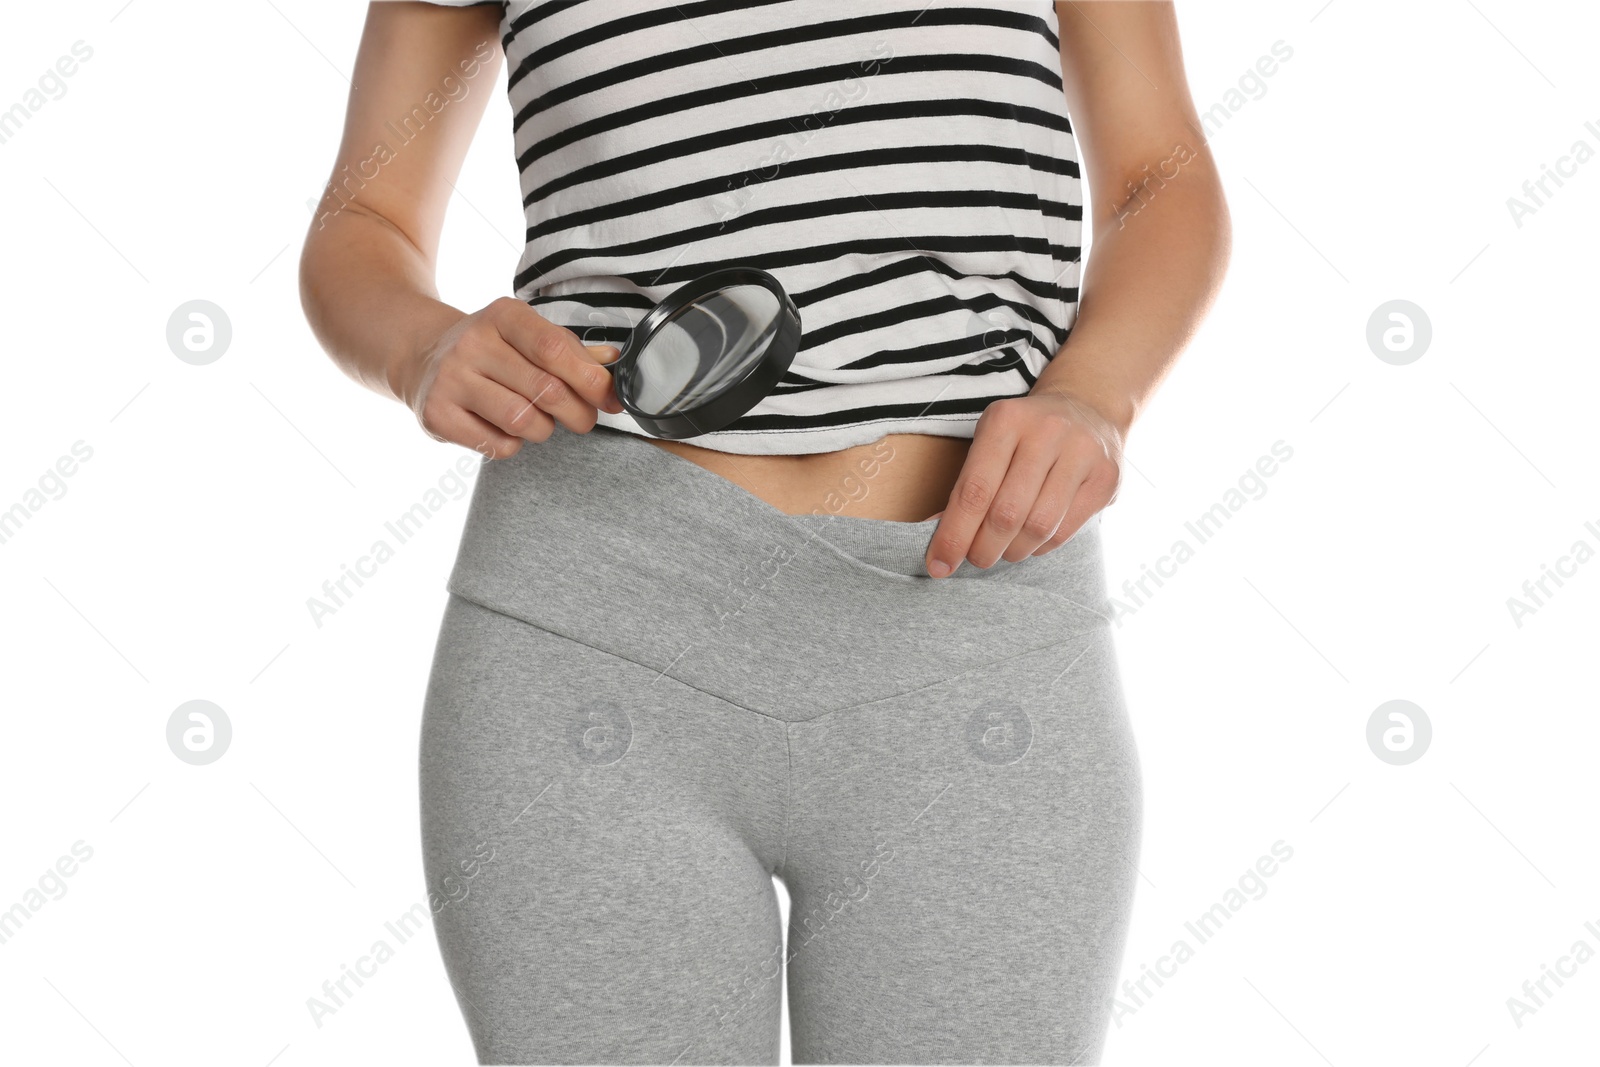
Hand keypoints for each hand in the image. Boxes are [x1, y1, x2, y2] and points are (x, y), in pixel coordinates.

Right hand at [401, 296, 623, 458]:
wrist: (422, 356)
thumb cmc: (492, 348)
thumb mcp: (528, 335)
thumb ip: (572, 351)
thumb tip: (615, 364)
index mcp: (503, 316)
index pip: (554, 349)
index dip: (590, 379)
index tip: (609, 399)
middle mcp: (472, 342)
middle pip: (546, 390)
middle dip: (578, 413)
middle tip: (582, 419)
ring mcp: (450, 379)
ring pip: (523, 421)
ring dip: (544, 429)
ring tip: (537, 419)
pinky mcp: (437, 415)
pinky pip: (498, 445)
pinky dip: (513, 444)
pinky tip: (504, 427)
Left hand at [923, 389, 1124, 577]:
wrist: (1087, 407)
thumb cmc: (1025, 434)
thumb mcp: (989, 443)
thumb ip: (966, 488)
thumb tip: (941, 541)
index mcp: (1006, 420)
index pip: (974, 491)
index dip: (954, 535)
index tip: (938, 565)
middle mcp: (1047, 432)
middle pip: (1006, 514)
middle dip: (983, 549)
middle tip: (975, 558)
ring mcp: (1082, 453)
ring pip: (1038, 527)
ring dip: (1013, 551)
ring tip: (1003, 550)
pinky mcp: (1106, 478)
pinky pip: (1065, 531)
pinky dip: (1040, 547)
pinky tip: (1030, 541)